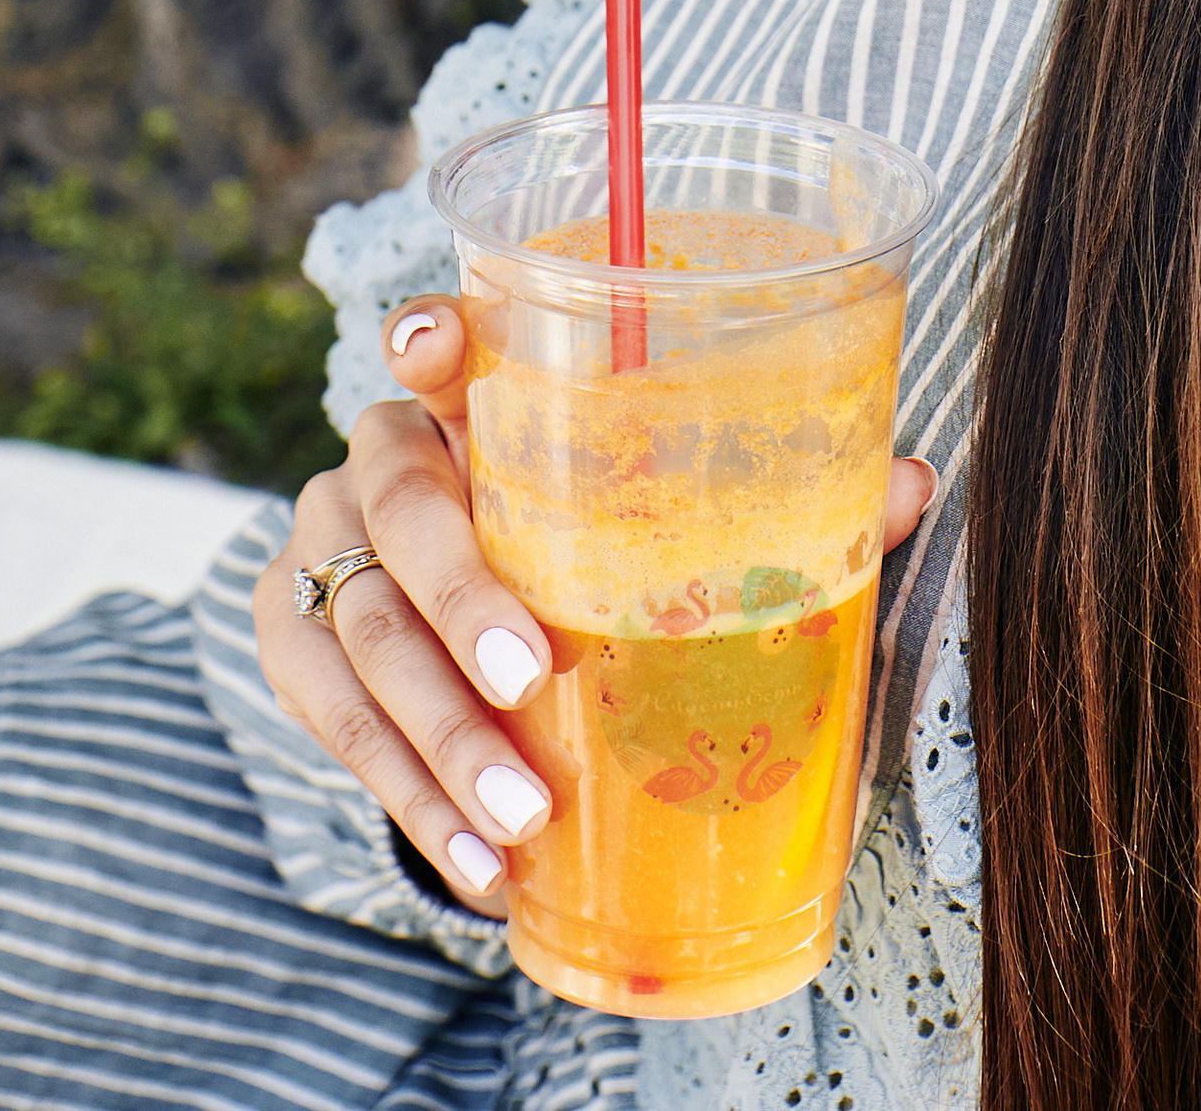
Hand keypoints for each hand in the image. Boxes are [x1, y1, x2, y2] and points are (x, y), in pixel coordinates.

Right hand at [254, 292, 938, 915]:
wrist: (459, 637)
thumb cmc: (585, 550)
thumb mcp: (657, 520)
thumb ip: (770, 499)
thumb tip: (911, 481)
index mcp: (469, 398)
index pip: (433, 339)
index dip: (426, 334)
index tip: (430, 342)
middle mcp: (382, 455)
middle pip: (398, 504)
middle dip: (459, 596)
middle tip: (533, 676)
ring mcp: (322, 546)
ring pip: (360, 633)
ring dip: (438, 737)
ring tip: (520, 817)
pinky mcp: (289, 640)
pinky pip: (332, 722)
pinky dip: (409, 800)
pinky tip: (477, 867)